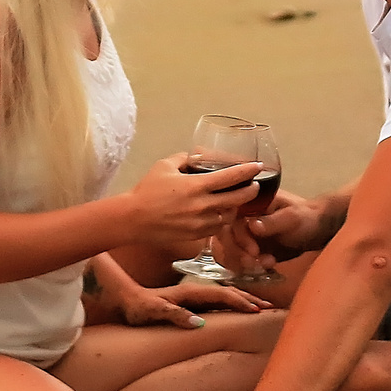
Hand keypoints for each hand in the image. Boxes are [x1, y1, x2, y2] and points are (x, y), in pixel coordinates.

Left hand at [114, 280, 271, 329]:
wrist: (125, 298)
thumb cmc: (138, 307)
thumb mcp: (153, 312)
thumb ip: (175, 316)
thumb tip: (199, 323)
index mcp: (190, 292)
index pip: (222, 295)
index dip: (240, 302)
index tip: (257, 310)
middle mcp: (195, 290)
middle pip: (228, 292)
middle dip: (249, 299)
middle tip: (270, 308)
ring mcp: (195, 294)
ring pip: (225, 295)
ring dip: (244, 300)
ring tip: (262, 306)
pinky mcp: (192, 300)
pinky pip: (218, 300)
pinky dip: (233, 303)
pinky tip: (239, 309)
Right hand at [120, 152, 261, 252]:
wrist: (133, 219)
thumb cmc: (147, 191)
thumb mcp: (164, 166)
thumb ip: (184, 158)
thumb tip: (198, 154)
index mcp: (196, 186)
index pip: (231, 177)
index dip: (247, 171)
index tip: (257, 166)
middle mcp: (202, 206)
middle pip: (237, 199)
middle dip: (250, 191)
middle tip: (254, 185)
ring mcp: (201, 223)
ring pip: (229, 216)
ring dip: (236, 207)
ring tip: (237, 200)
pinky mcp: (196, 236)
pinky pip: (217, 228)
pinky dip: (222, 220)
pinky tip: (220, 214)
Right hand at [229, 188, 326, 268]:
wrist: (319, 230)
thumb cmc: (307, 217)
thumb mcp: (292, 218)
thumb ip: (273, 222)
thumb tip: (252, 225)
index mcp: (250, 203)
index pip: (230, 218)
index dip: (237, 236)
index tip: (253, 250)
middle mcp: (244, 217)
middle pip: (226, 236)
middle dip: (237, 252)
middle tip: (253, 263)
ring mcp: (246, 233)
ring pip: (231, 249)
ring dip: (243, 261)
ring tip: (264, 265)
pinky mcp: (251, 248)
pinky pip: (241, 259)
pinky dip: (251, 266)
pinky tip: (268, 266)